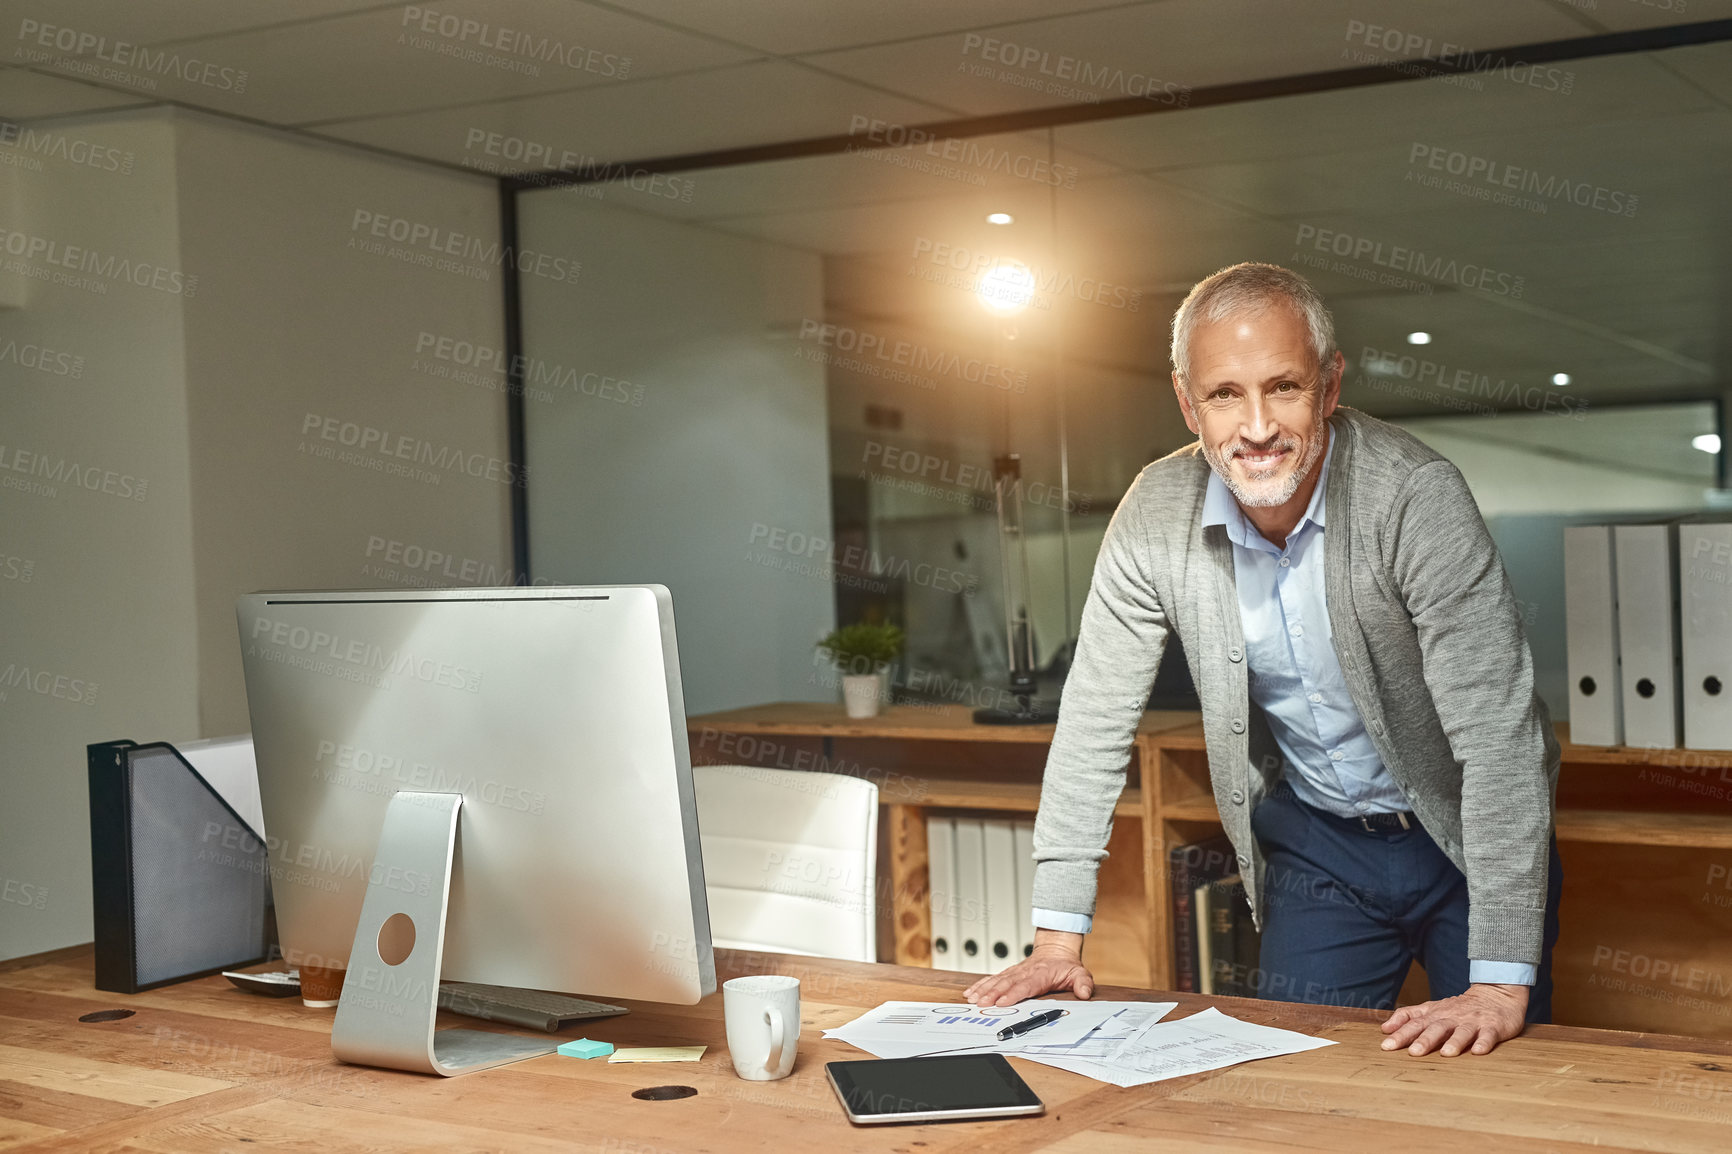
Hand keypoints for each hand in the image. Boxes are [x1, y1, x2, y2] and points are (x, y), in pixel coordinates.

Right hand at [963, 929, 1093, 1006]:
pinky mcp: (1009, 973)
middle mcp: (1025, 972)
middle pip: (1007, 983)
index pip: (1026, 985)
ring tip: (972, 999)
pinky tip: (971, 992)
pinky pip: (993, 978)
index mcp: (1041, 974)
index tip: (1002, 1002)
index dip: (1013, 994)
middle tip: (981, 1004)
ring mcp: (1015, 972)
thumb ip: (1083, 983)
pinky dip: (981, 985)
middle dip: (993, 994)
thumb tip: (1085, 993)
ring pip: (997, 980)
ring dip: (984, 990)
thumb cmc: (1065, 965)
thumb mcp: (1079, 973)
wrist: (1056, 949)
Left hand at [1380, 983, 1528, 1055]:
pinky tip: (1478, 1051)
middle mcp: (1452, 1017)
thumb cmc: (1459, 1007)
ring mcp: (1473, 1021)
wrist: (1495, 995)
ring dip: (1454, 1042)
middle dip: (1424, 1040)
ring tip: (1446, 1054)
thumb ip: (1408, 1016)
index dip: (1400, 1033)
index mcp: (1436, 1014)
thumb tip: (1384, 1028)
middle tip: (1413, 1053)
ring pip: (1462, 1031)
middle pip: (1436, 1028)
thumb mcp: (1431, 1009)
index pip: (1415, 1023)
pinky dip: (1483, 1043)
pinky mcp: (1492, 1027)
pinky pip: (1488, 1035)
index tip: (1386, 1046)